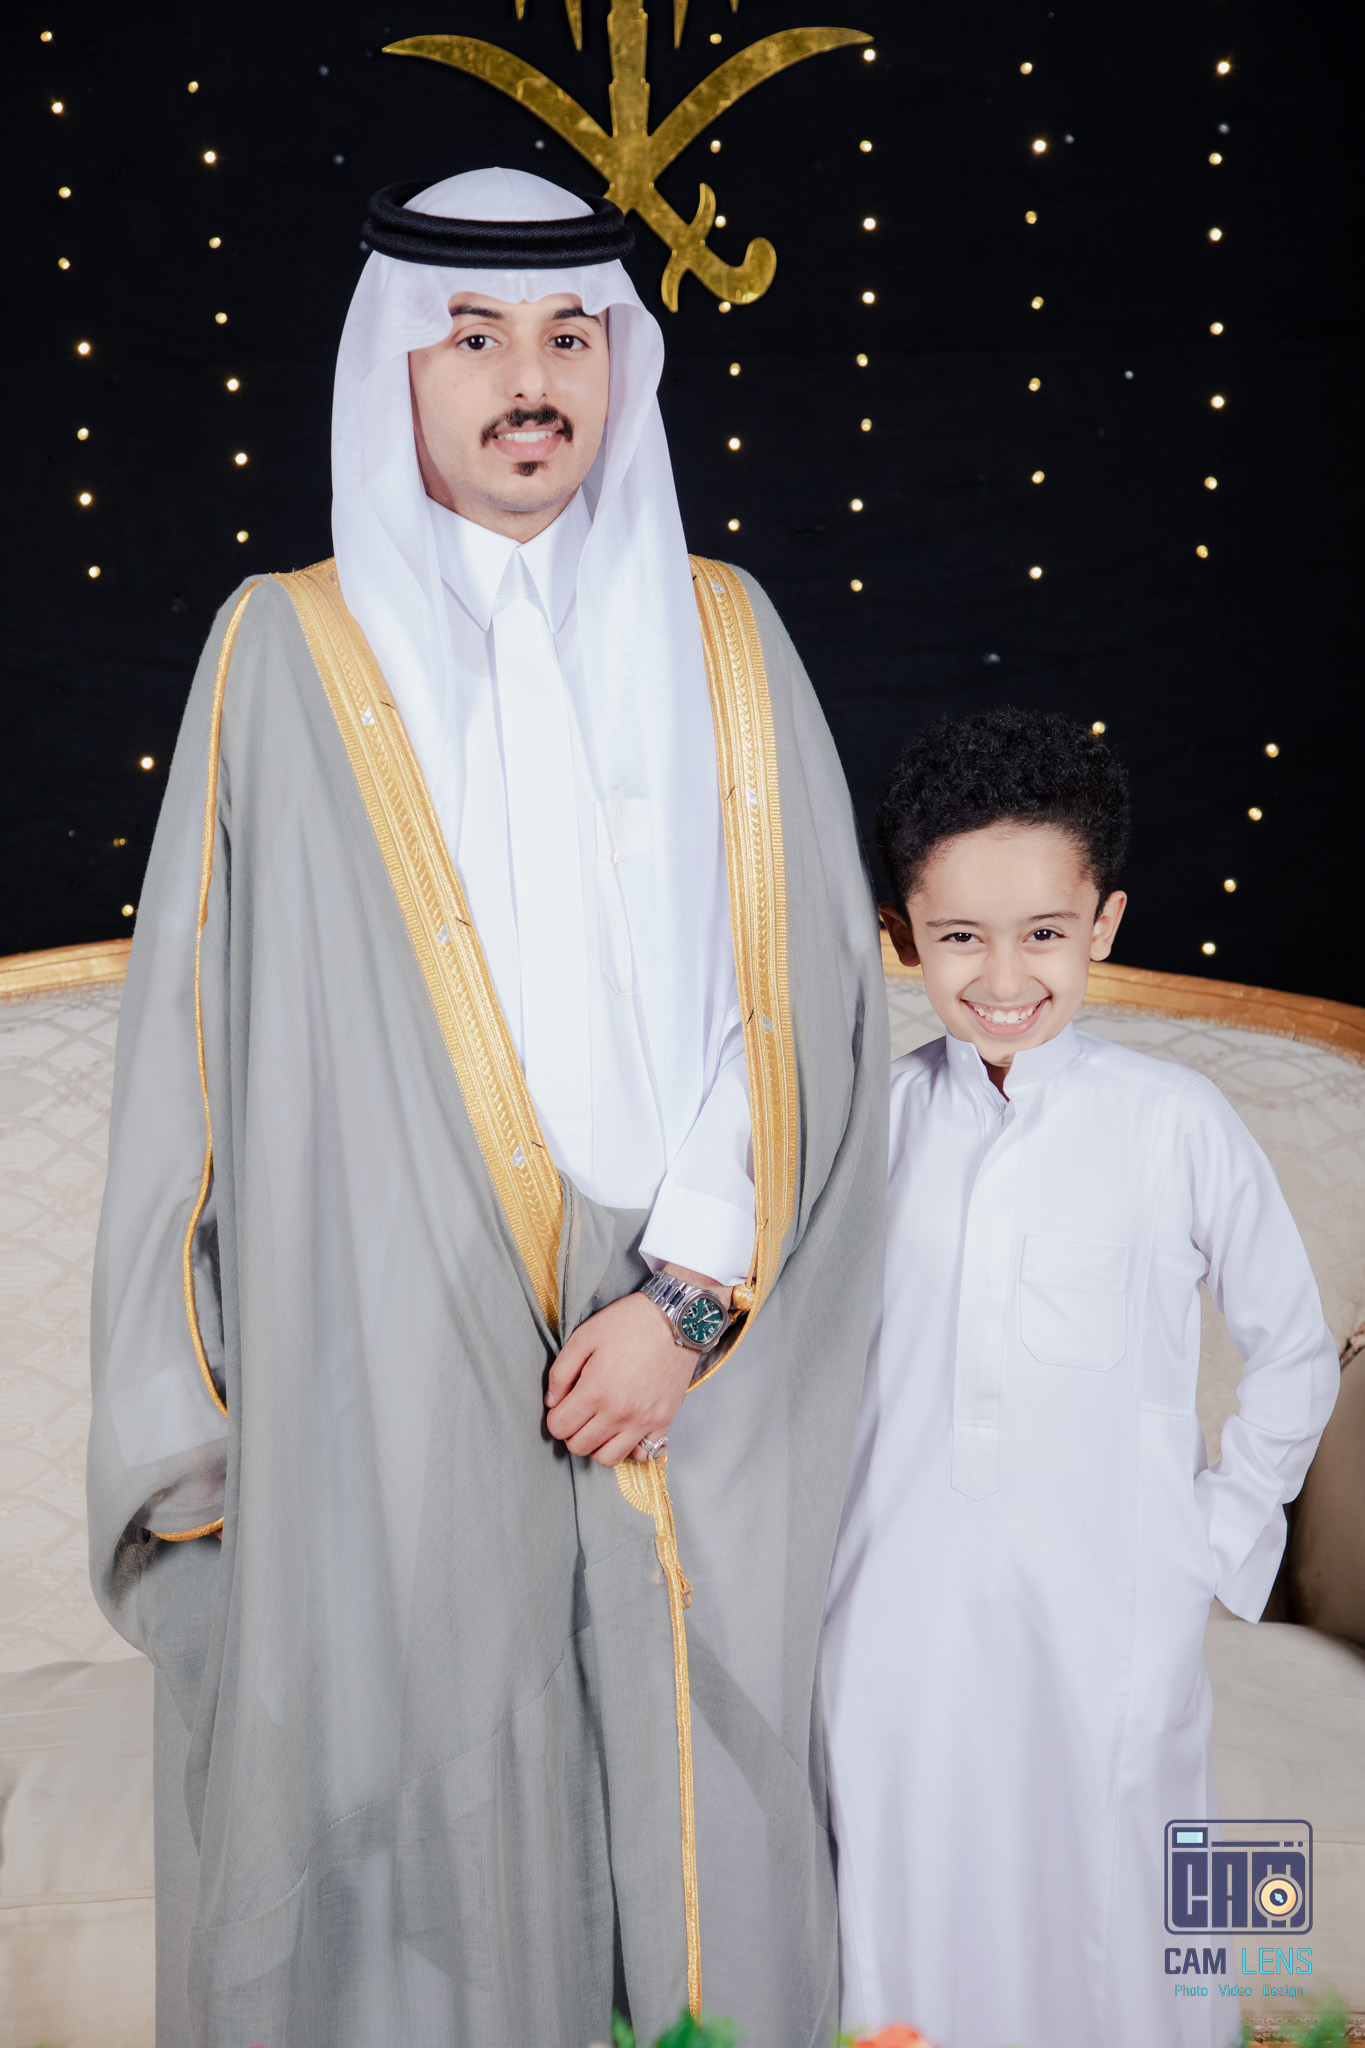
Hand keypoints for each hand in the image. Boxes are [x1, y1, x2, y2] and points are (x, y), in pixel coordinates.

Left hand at [545, 1290, 695, 1467]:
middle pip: (579, 1447)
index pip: (559, 1428)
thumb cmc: (628, 1323)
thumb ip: (560, 1372)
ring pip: (607, 1459)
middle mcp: (619, 1414)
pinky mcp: (664, 1422)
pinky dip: (630, 1448)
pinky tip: (626, 1428)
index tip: (564, 1403)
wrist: (677, 1320)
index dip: (555, 1416)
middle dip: (572, 1431)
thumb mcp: (584, 1336)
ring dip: (597, 1445)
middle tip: (580, 1411)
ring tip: (600, 1423)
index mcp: (596, 1391)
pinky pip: (642, 1455)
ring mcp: (644, 1421)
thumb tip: (552, 1402)